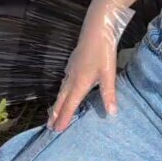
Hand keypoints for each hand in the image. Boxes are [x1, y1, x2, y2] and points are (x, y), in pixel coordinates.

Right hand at [48, 0, 134, 131]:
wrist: (97, 29)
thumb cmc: (103, 52)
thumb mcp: (108, 74)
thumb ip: (109, 94)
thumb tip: (112, 113)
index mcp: (79, 83)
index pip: (70, 105)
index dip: (63, 118)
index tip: (56, 130)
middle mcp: (71, 78)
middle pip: (61, 99)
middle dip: (55, 113)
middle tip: (49, 126)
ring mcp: (70, 69)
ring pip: (61, 90)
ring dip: (57, 103)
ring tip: (53, 113)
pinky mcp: (72, 63)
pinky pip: (64, 82)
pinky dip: (61, 91)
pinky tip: (64, 90)